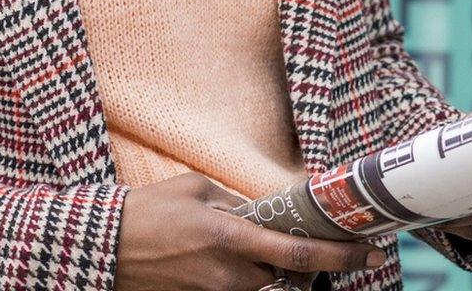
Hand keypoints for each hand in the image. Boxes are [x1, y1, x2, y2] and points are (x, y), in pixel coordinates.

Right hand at [115, 173, 384, 290]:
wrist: (102, 247)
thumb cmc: (148, 211)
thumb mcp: (198, 190)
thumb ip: (239, 203)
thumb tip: (271, 209)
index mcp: (229, 238)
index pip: (299, 254)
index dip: (340, 256)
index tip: (369, 252)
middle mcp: (228, 274)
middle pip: (288, 274)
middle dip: (303, 259)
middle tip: (316, 238)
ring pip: (264, 283)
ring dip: (270, 266)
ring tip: (252, 242)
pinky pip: (239, 289)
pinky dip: (247, 273)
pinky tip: (228, 254)